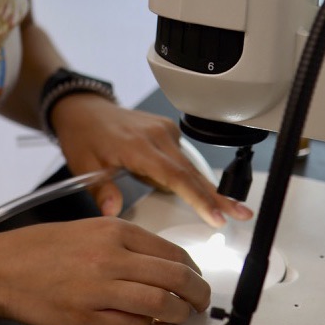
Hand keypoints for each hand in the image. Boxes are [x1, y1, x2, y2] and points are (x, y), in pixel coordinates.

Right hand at [0, 219, 211, 324]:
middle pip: (177, 279)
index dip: (193, 271)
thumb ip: (123, 245)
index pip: (174, 253)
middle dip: (197, 295)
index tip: (194, 279)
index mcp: (113, 232)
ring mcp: (101, 289)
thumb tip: (158, 267)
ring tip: (177, 317)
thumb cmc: (34, 249)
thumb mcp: (85, 230)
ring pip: (163, 305)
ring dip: (178, 315)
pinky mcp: (89, 318)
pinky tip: (144, 323)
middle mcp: (112, 258)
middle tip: (199, 302)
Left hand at [49, 94, 250, 226]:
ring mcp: (164, 131)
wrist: (82, 109)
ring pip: (191, 165)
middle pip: (192, 172)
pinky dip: (191, 175)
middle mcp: (156, 136)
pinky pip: (183, 157)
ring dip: (209, 188)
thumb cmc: (82, 135)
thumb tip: (112, 212)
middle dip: (218, 196)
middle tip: (241, 214)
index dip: (198, 197)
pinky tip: (201, 191)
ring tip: (233, 209)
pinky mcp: (167, 130)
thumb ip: (101, 190)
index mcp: (137, 146)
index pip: (174, 175)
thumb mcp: (84, 165)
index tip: (216, 215)